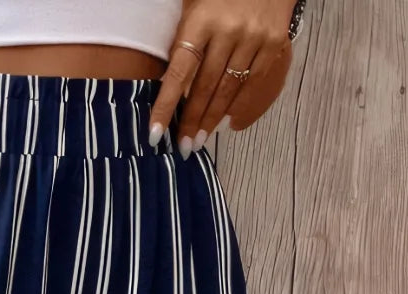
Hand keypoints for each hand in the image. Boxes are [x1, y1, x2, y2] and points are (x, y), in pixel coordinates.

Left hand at [149, 0, 294, 152]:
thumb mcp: (193, 11)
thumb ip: (182, 44)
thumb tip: (167, 87)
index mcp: (200, 22)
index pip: (178, 73)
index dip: (165, 106)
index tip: (154, 134)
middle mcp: (227, 31)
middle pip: (204, 87)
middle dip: (191, 121)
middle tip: (183, 146)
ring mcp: (253, 37)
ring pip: (228, 89)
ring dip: (211, 119)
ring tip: (200, 139)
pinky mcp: (273, 42)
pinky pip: (252, 83)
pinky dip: (238, 104)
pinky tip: (227, 121)